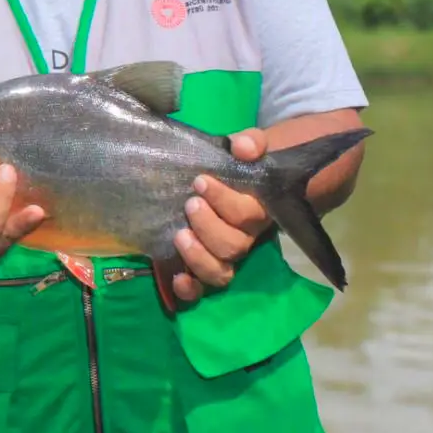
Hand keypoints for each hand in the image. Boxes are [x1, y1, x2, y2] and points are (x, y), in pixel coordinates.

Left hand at [170, 128, 273, 302]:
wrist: (233, 182)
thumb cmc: (237, 166)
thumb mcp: (248, 148)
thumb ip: (251, 143)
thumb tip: (243, 147)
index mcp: (256, 211)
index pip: (246, 214)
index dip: (224, 200)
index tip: (200, 180)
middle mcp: (242, 239)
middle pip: (233, 247)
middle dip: (208, 227)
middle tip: (190, 204)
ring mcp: (223, 256)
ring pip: (220, 272)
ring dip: (198, 257)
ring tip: (179, 235)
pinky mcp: (202, 266)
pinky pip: (202, 290)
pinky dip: (189, 289)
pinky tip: (176, 278)